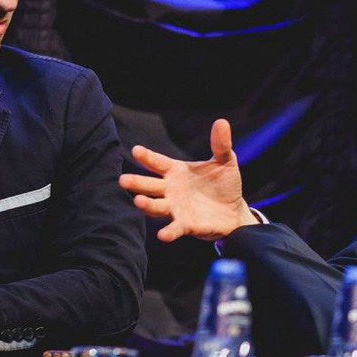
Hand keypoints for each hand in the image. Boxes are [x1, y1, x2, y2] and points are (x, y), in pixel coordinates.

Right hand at [118, 118, 258, 241]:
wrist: (234, 210)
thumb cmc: (224, 183)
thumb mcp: (225, 162)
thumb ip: (221, 145)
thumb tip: (222, 122)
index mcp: (177, 171)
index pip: (158, 162)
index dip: (147, 157)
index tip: (135, 150)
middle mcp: (171, 190)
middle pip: (150, 185)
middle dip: (137, 183)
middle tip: (123, 180)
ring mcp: (176, 208)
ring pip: (156, 206)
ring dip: (147, 204)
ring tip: (138, 201)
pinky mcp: (186, 225)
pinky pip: (175, 228)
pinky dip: (168, 231)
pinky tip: (162, 235)